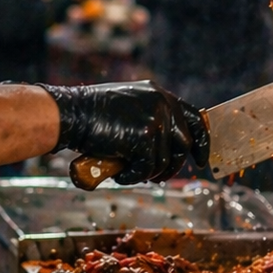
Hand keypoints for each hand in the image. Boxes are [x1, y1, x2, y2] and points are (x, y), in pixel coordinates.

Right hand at [38, 81, 209, 185]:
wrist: (71, 114)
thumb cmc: (92, 115)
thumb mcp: (129, 108)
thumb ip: (150, 119)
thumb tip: (168, 148)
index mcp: (160, 95)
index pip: (194, 119)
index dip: (201, 141)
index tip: (201, 159)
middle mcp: (163, 104)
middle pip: (184, 144)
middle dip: (173, 166)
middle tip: (158, 178)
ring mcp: (156, 120)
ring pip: (164, 161)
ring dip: (147, 173)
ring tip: (126, 171)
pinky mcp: (145, 137)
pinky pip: (148, 169)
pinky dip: (132, 177)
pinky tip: (118, 174)